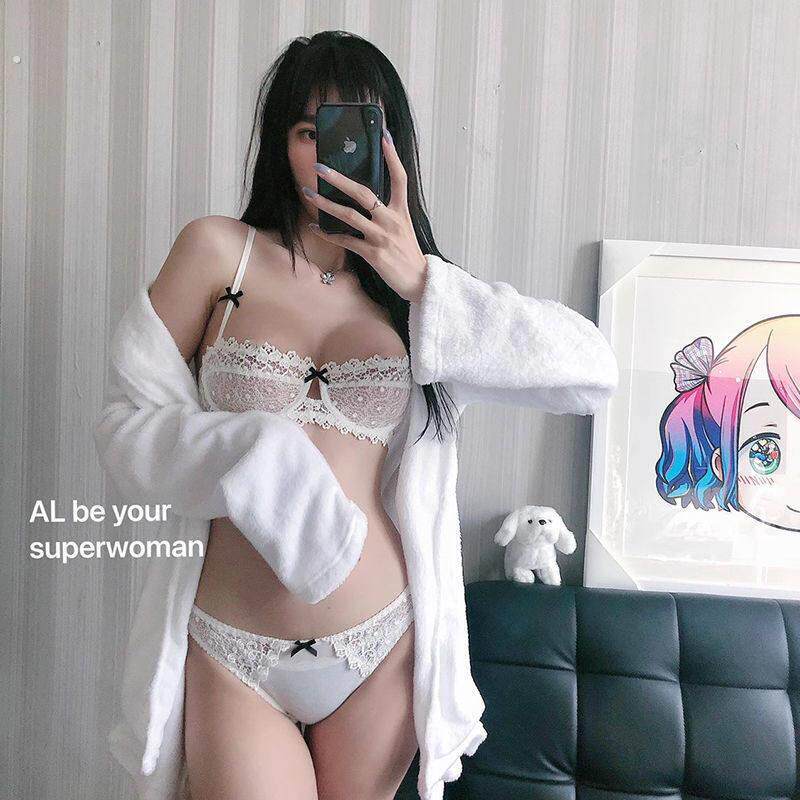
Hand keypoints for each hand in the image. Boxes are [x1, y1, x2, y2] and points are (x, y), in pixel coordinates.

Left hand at [302, 129, 427, 302]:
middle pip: (363, 193)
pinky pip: (346, 241)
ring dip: (325, 204)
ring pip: (349, 215)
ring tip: (308, 194)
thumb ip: (389, 212)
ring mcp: (381, 237)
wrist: (418, 281)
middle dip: (339, 179)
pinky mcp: (373, 254)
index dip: (391, 156)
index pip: (399, 177)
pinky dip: (328, 234)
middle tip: (320, 168)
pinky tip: (315, 227)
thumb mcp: (403, 227)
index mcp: (402, 211)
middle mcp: (391, 220)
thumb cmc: (407, 253)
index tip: (382, 135)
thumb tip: (368, 198)